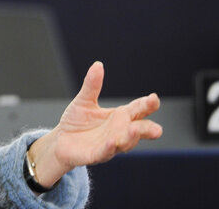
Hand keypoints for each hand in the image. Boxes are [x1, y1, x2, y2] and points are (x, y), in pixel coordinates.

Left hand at [27, 61, 162, 186]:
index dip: (147, 105)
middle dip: (147, 129)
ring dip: (130, 138)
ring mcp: (110, 144)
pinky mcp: (96, 155)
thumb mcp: (84, 100)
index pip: (138, 109)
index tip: (154, 98)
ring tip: (134, 131)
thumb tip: (98, 64)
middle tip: (157, 129)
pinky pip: (105, 152)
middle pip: (138, 130)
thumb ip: (92, 85)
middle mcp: (119, 131)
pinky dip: (110, 148)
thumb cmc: (77, 122)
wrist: (61, 141)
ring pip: (125, 143)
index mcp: (120, 116)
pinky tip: (112, 142)